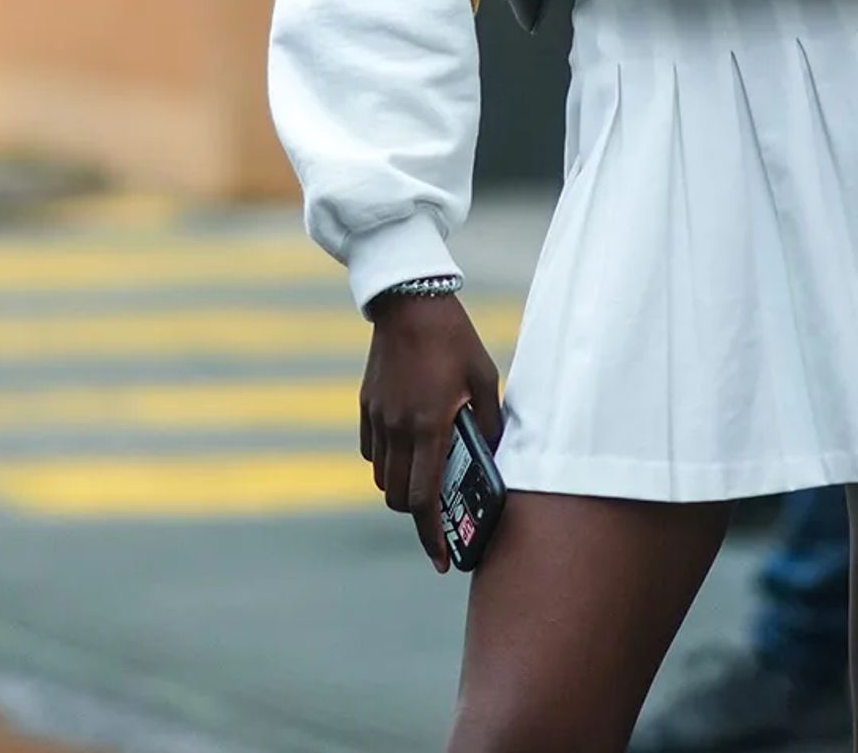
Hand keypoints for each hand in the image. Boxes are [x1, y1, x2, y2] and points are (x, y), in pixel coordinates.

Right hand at [360, 293, 501, 572]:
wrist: (408, 300)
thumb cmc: (454, 339)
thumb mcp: (484, 378)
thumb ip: (488, 424)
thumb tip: (492, 459)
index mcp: (429, 426)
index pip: (424, 499)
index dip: (432, 536)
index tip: (442, 558)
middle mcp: (397, 428)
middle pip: (399, 498)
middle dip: (418, 515)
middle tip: (441, 514)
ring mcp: (377, 418)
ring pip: (382, 479)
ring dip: (402, 489)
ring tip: (427, 478)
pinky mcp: (366, 406)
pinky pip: (371, 452)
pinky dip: (387, 463)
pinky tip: (409, 449)